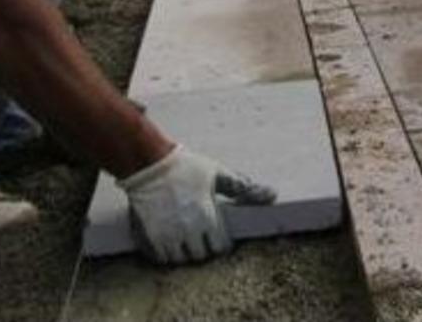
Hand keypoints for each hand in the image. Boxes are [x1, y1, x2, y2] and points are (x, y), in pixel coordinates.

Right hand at [119, 144, 275, 263]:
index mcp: (206, 216)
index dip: (220, 242)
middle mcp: (187, 230)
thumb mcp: (216, 172)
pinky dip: (165, 253)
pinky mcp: (150, 237)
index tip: (216, 234)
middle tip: (200, 234)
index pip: (219, 247)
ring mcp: (167, 235)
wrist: (149, 162)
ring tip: (184, 236)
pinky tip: (168, 239)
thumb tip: (272, 194)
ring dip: (183, 251)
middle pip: (200, 256)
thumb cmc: (186, 166)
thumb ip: (242, 187)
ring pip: (180, 259)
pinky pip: (160, 258)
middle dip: (202, 247)